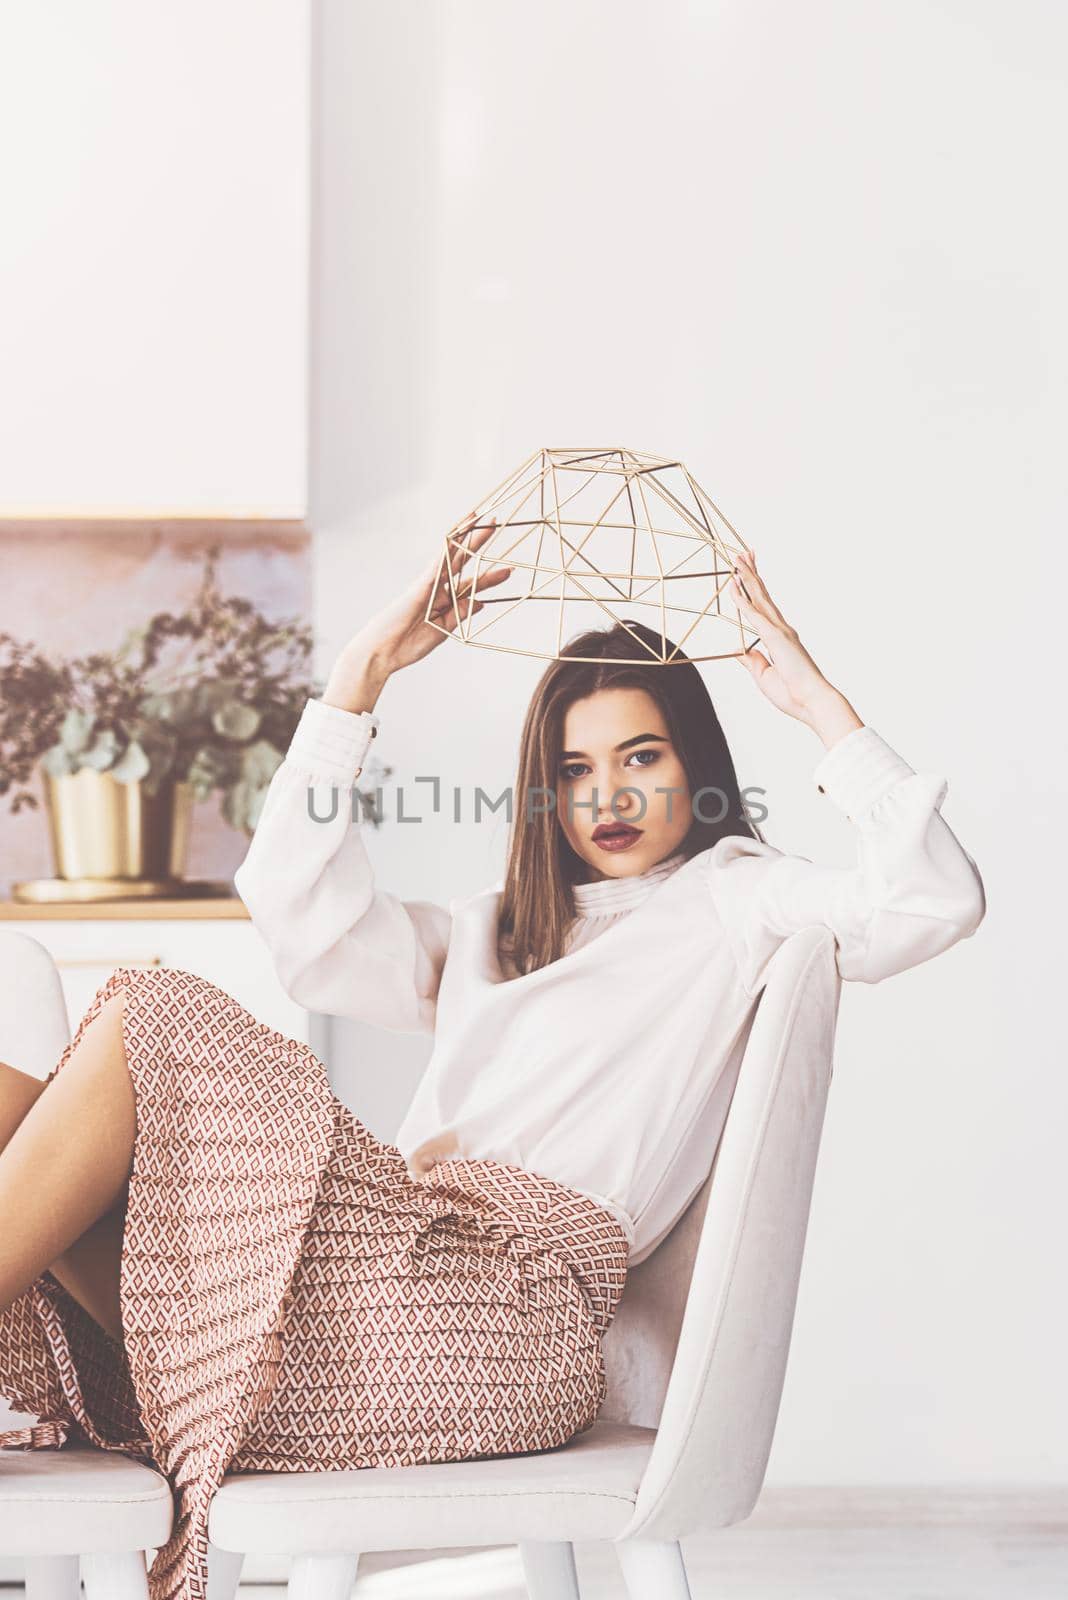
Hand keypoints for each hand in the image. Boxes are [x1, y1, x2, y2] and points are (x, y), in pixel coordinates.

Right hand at [323, 515, 511, 710]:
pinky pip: (434, 567)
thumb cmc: (408, 644)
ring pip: (450, 555)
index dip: (490, 576)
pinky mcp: (418, 588)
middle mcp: (437, 588)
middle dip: (479, 540)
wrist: (383, 652)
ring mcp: (428, 585)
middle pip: (462, 559)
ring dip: (465, 537)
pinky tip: (456, 539)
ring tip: (481, 519)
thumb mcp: (443, 630)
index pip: (471, 583)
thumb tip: (481, 602)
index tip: (509, 569)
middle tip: (496, 520)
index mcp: (444, 600)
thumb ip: (460, 614)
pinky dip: (445, 553)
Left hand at [728, 550, 840, 727]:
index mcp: (780, 639)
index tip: (746, 573)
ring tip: (737, 559)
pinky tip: (734, 585)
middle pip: (762, 595)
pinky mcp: (776, 638)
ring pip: (758, 598)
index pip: (763, 608)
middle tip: (743, 553)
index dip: (754, 588)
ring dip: (746, 577)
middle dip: (751, 573)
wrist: (813, 703)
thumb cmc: (794, 695)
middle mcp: (781, 629)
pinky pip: (754, 615)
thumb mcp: (764, 676)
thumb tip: (740, 651)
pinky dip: (742, 599)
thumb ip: (752, 661)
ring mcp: (780, 631)